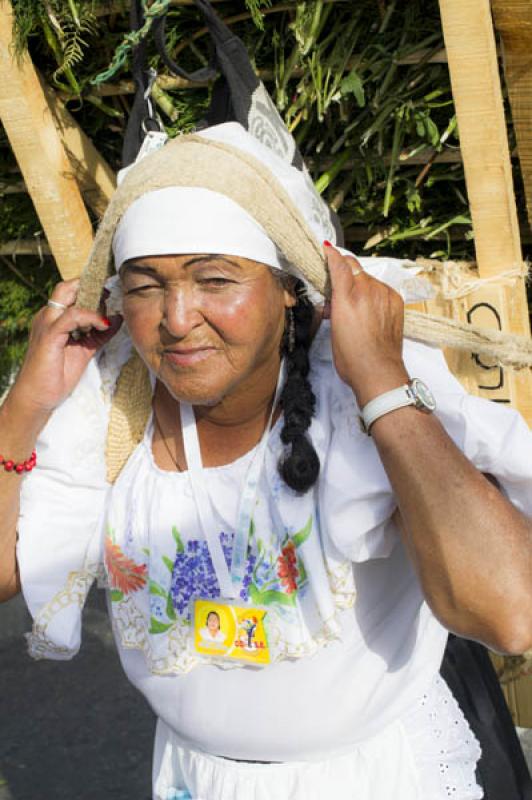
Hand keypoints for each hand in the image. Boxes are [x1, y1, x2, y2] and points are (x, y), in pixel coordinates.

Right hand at [7, 278, 121, 417]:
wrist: (37, 398)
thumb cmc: (57, 376)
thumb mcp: (84, 350)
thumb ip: (99, 334)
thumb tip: (117, 319)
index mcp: (54, 319)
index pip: (69, 292)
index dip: (89, 288)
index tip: (109, 292)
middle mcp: (48, 317)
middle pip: (66, 287)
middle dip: (90, 285)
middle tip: (109, 293)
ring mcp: (47, 324)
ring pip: (67, 295)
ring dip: (92, 300)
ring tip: (108, 309)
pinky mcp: (49, 335)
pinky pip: (71, 316)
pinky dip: (90, 316)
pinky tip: (103, 323)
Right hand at [323, 243, 408, 407]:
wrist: (379, 371)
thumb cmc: (351, 357)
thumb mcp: (334, 330)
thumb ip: (335, 306)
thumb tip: (335, 299)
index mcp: (347, 298)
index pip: (340, 265)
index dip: (332, 254)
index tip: (327, 248)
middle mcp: (367, 291)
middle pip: (355, 268)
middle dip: (344, 272)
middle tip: (338, 286)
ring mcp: (384, 294)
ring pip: (368, 278)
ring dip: (360, 285)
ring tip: (356, 307)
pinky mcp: (396, 301)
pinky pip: (381, 288)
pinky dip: (374, 293)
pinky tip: (370, 311)